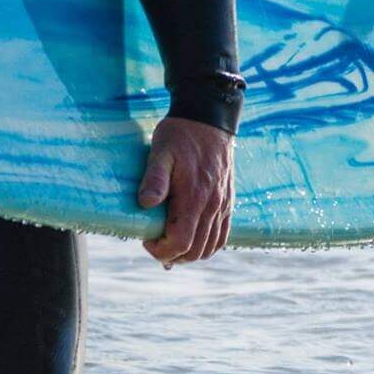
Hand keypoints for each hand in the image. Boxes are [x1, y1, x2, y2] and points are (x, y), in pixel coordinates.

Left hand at [137, 116, 234, 265]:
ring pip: (210, 247)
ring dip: (189, 253)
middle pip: (195, 251)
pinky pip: (222, 236)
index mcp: (195, 197)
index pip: (181, 242)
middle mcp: (213, 205)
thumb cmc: (180, 134)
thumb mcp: (160, 152)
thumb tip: (146, 204)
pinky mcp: (228, 201)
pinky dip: (207, 246)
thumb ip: (154, 179)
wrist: (208, 118)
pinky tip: (191, 239)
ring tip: (170, 244)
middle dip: (172, 255)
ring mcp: (223, 204)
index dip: (161, 250)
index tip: (146, 239)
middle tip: (154, 244)